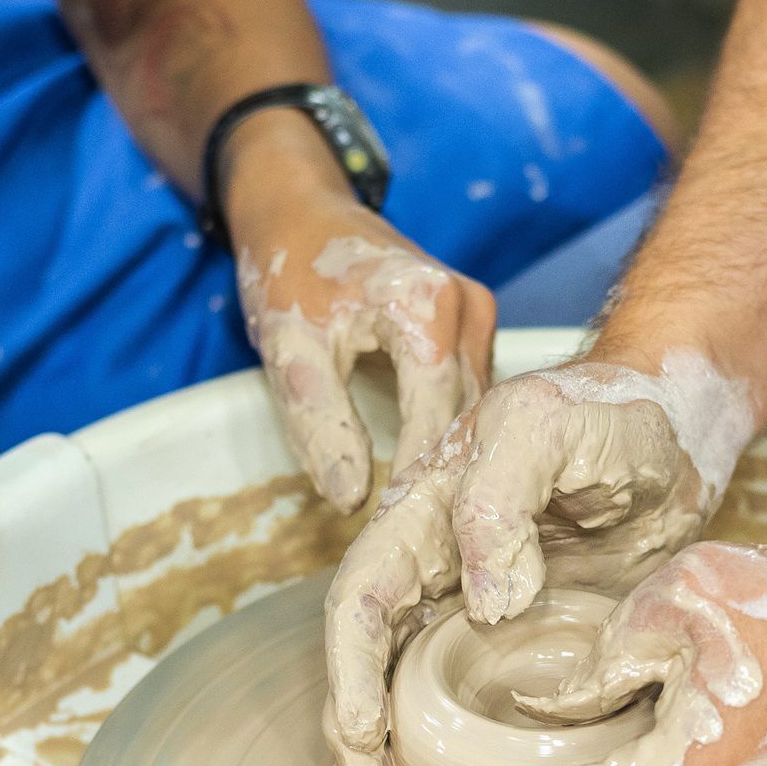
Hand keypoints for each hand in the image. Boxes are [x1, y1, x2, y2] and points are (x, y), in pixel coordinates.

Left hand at [227, 116, 494, 512]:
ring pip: (473, 412)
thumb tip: (349, 499)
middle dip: (441, 482)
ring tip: (430, 533)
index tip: (403, 547)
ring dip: (452, 465)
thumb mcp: (289, 347)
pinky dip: (448, 436)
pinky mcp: (471, 327)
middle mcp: (469, 310)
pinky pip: (467, 395)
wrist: (300, 207)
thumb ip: (319, 422)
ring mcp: (478, 317)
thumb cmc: (288, 266)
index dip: (418, 485)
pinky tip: (431, 483)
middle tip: (421, 558)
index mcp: (428, 310)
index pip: (435, 420)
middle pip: (466, 419)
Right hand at [316, 349, 757, 765]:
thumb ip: (501, 500)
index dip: (351, 668)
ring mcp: (477, 611)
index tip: (361, 733)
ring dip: (378, 751)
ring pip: (407, 687)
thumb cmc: (610, 415)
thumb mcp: (549, 429)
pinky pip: (472, 700)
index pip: (363, 598)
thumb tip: (481, 603)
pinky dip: (448, 747)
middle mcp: (436, 568)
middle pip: (369, 658)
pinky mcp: (524, 645)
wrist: (678, 432)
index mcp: (424, 515)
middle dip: (349, 731)